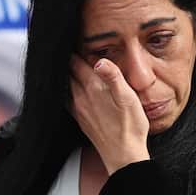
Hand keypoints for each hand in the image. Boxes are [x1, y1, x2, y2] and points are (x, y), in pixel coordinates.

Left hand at [69, 55, 149, 173]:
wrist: (123, 155)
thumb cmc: (130, 127)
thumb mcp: (128, 99)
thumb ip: (114, 77)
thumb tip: (100, 61)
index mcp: (93, 88)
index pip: (76, 62)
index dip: (73, 48)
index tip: (71, 38)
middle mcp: (80, 97)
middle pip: (67, 72)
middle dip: (67, 60)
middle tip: (67, 47)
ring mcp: (78, 108)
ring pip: (65, 85)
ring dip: (66, 74)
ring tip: (68, 64)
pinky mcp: (79, 118)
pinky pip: (66, 98)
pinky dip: (66, 88)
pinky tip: (71, 87)